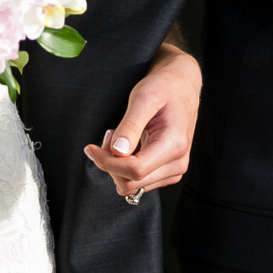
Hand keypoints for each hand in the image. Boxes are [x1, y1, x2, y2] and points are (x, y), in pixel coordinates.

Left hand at [85, 41, 200, 198]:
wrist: (182, 87)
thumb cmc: (164, 87)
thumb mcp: (144, 97)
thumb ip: (130, 125)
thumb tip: (118, 152)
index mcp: (175, 145)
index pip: (135, 170)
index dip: (107, 163)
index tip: (91, 147)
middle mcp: (178, 163)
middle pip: (131, 183)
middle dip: (110, 163)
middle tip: (108, 135)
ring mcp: (173, 170)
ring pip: (132, 186)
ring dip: (116, 166)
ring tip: (118, 137)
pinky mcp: (166, 172)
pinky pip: (137, 182)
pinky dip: (124, 167)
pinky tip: (127, 145)